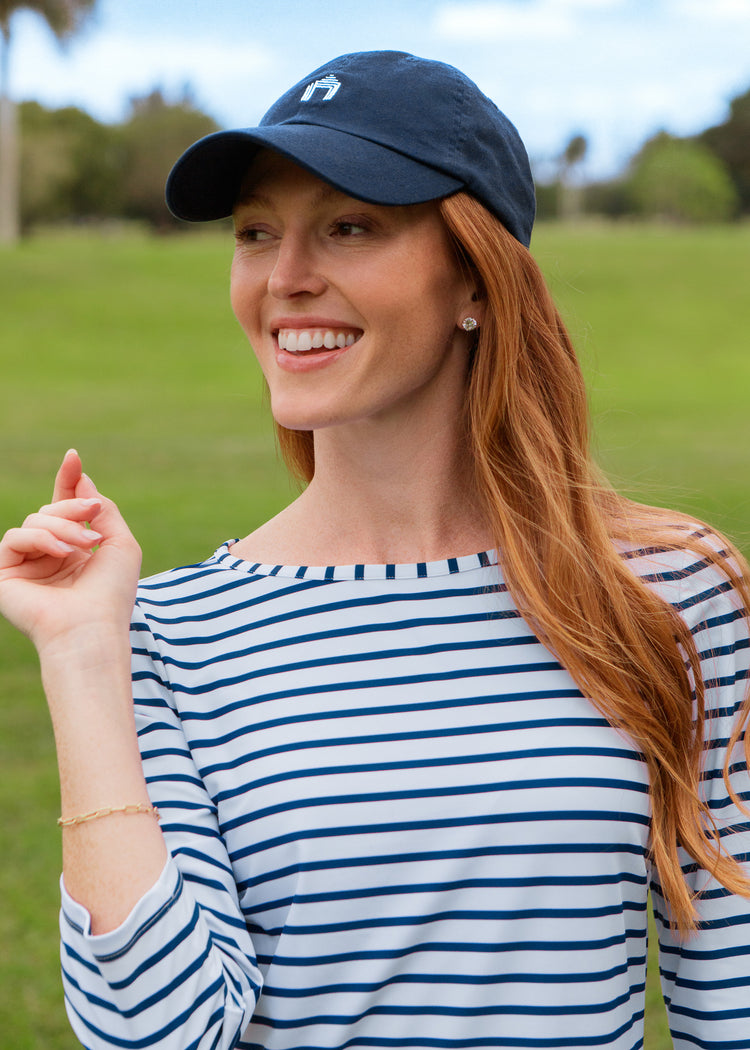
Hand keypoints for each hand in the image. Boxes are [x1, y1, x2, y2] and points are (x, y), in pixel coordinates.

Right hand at [0, 450, 141, 654]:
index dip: (68, 482)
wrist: (92, 629)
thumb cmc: (112, 593)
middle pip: (51, 509)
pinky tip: (62, 553)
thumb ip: (103, 509)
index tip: (73, 456)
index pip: (65, 509)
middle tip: (93, 519)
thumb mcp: (120, 544)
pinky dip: (40, 539)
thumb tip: (82, 479)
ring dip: (63, 526)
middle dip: (74, 508)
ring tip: (84, 546)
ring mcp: (27, 566)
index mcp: (75, 551)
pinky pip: (14, 537)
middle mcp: (49, 557)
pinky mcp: (5, 575)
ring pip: (35, 520)